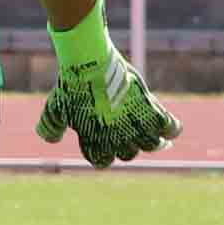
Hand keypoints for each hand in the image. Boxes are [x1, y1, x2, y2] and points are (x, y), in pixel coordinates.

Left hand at [37, 49, 181, 166]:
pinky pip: (169, 126)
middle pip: (128, 154)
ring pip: (152, 145)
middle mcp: (117, 138)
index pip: (102, 161)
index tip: (104, 148)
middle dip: (128, 146)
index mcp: (94, 141)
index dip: (102, 155)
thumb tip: (50, 139)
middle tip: (129, 136)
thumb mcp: (55, 109)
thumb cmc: (71, 86)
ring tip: (159, 139)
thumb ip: (50, 128)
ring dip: (155, 143)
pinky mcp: (149, 109)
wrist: (89, 63)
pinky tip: (171, 128)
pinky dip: (173, 129)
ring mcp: (135, 125)